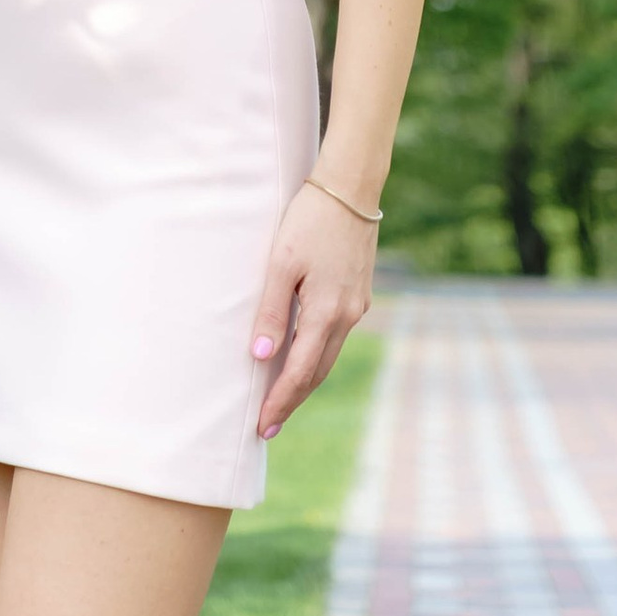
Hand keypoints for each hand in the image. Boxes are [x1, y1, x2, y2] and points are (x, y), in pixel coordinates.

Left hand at [249, 179, 375, 438]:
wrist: (350, 188)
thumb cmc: (309, 219)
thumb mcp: (282, 262)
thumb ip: (271, 310)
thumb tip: (258, 356)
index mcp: (326, 313)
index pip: (299, 373)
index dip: (280, 401)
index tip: (261, 427)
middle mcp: (346, 317)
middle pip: (316, 372)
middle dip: (291, 399)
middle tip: (267, 426)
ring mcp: (356, 306)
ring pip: (327, 356)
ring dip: (305, 379)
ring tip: (281, 398)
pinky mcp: (358, 293)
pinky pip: (335, 336)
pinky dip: (316, 354)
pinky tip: (302, 355)